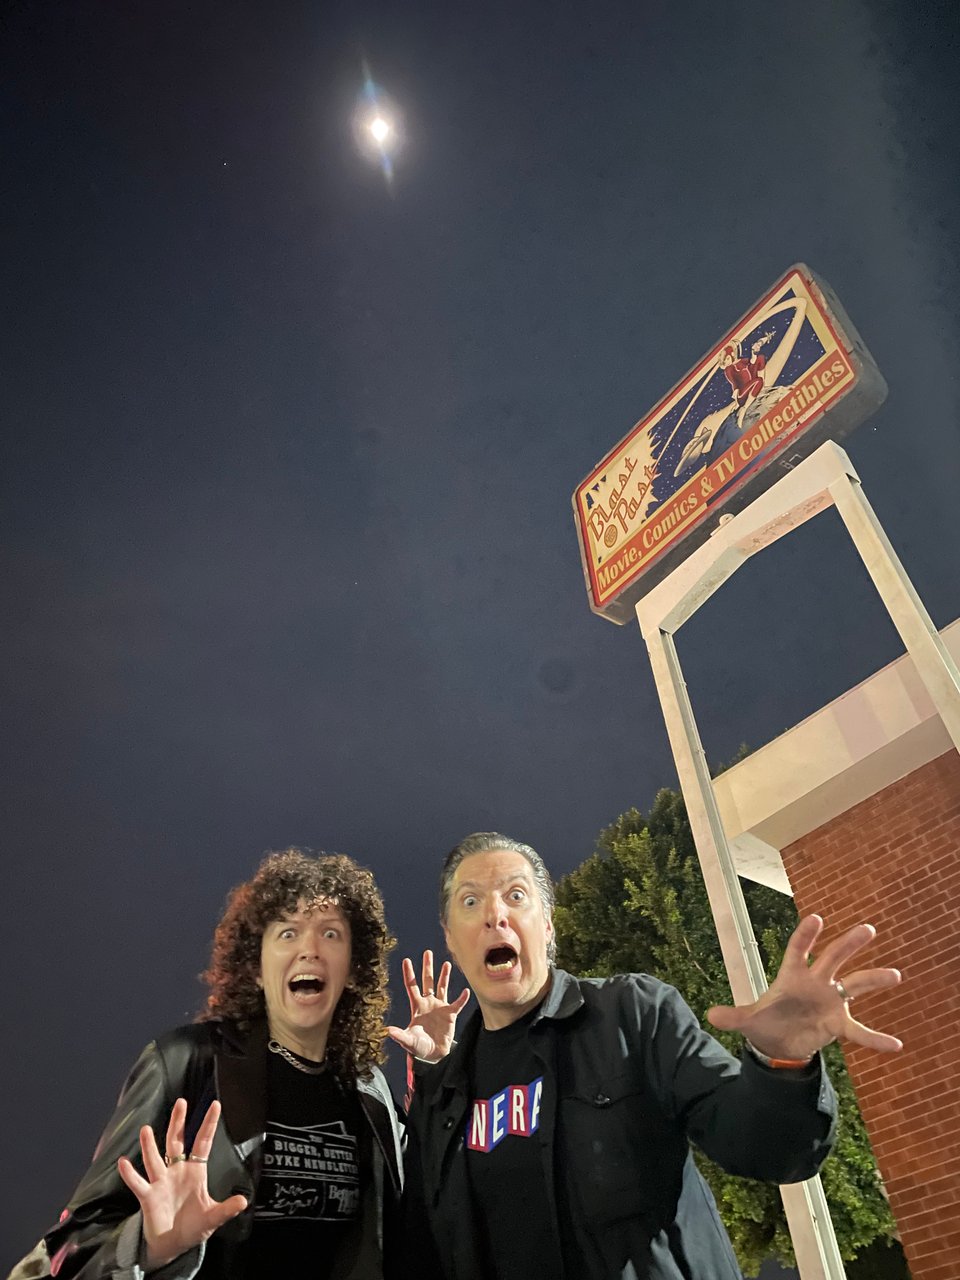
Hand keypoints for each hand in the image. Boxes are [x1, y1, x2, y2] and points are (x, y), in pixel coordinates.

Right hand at [117, 1097, 246, 1269]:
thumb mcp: (213, 1217)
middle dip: (178, 1123)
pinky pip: (138, 1183)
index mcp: (195, 1171)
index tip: (215, 1104)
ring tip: (145, 1129)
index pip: (203, 1143)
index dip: (209, 1125)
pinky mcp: (148, 1197)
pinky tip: (124, 1162)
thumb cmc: (193, 1227)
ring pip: (155, 1159)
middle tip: (181, 1103)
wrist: (172, 1245)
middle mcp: (177, 1172)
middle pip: (176, 1142)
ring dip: (149, 1145)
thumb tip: (244, 1202)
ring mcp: (161, 1182)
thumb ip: (226, 1209)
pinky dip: (130, 1174)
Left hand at [386, 950, 469, 1062]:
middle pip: (428, 981)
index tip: (406, 960)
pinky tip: (466, 991)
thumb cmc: (419, 1047)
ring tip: (447, 963)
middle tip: (427, 952)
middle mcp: (428, 1003)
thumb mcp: (408, 1041)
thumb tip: (387, 1030)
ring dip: (444, 976)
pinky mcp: (450, 1014)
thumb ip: (399, 1035)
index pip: (412, 986)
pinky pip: (458, 1004)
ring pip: (442, 987)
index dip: (409, 974)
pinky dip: (462, 998)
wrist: (434, 1055)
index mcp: (417, 1007)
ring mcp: (440, 1007)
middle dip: (427, 967)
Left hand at [706, 915, 902, 1061]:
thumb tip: (711, 1016)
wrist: (779, 1040)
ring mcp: (830, 1001)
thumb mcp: (748, 1020)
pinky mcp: (839, 1023)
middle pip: (834, 958)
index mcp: (792, 975)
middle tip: (868, 929)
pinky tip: (895, 1045)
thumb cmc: (766, 1021)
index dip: (805, 936)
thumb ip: (734, 1016)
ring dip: (874, 979)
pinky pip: (860, 1031)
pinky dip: (876, 1039)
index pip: (798, 950)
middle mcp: (815, 983)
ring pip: (855, 985)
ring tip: (895, 974)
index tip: (816, 919)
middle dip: (849, 944)